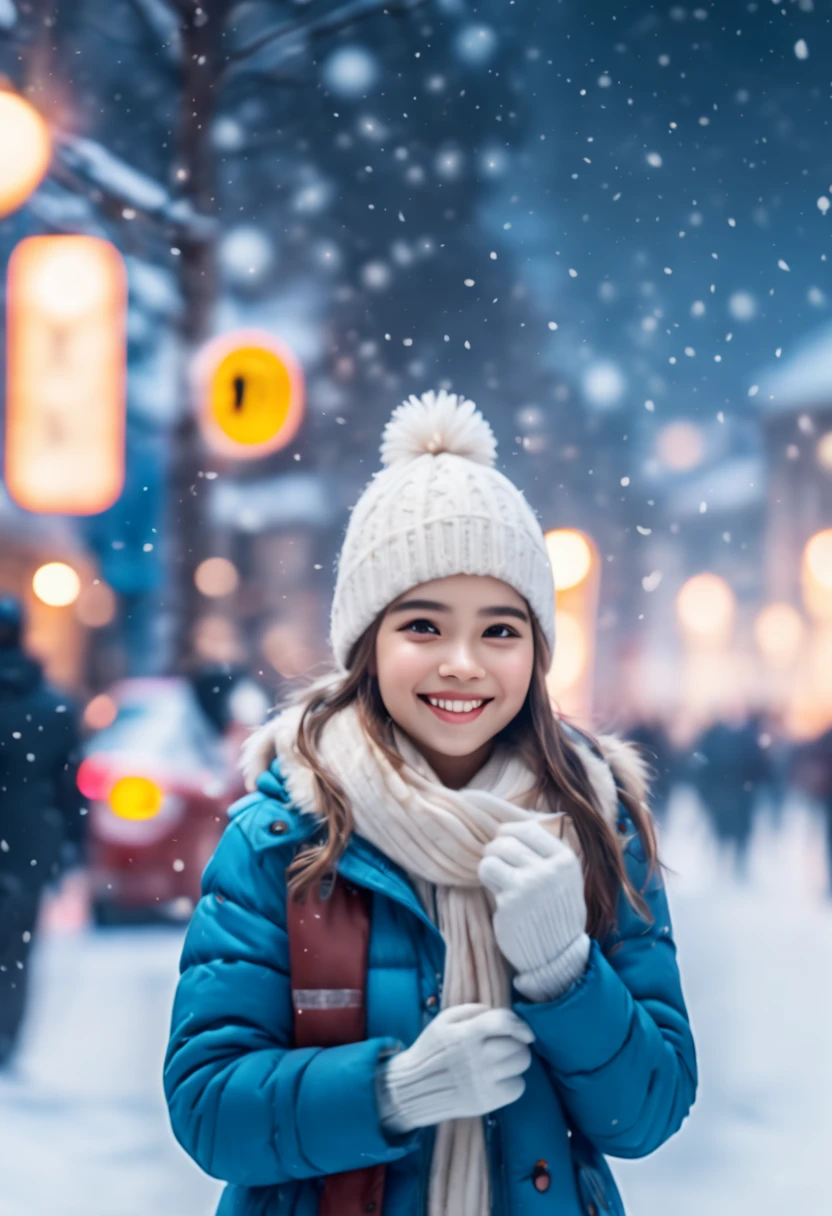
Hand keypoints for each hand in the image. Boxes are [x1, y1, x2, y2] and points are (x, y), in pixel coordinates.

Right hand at [376, 1004, 533, 1133]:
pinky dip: (513, 1081)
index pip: (504, 1023)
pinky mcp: (487, 1102)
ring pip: (521, 1065)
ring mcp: (483, 1082)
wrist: (413, 1088)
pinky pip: (518, 1087)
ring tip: (503, 1061)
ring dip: (517, 1060)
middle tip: (506, 1045)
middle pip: (518, 1046)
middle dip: (517, 1042)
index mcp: (465, 1034)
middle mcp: (477, 1059)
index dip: (519, 1023)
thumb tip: (499, 1013)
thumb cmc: (430, 1050)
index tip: (524, 1030)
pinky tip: (499, 1078)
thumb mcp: (444, 1020)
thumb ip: (473, 1011)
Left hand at [478, 820, 589, 999]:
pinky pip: (487, 872)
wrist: (556, 956)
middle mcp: (550, 869)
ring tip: (499, 879)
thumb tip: (518, 818)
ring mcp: (530, 884)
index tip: (501, 834)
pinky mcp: (510, 900)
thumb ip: (544, 851)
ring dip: (490, 864)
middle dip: (497, 848)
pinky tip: (500, 895)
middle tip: (499, 863)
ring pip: (493, 853)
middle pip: (507, 838)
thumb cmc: (555, 912)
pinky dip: (488, 880)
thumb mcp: (562, 877)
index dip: (509, 828)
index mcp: (565, 859)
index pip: (528, 827)